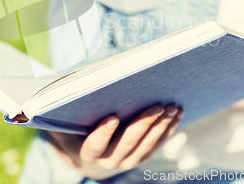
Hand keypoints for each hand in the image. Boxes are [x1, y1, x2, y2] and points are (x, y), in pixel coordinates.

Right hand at [48, 104, 182, 179]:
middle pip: (127, 143)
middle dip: (143, 124)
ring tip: (171, 106)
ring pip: (146, 145)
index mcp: (87, 153)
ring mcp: (127, 162)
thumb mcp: (67, 122)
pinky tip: (177, 113)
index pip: (95, 145)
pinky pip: (157, 145)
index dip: (103, 133)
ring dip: (160, 126)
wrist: (89, 160)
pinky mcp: (141, 158)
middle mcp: (108, 161)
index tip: (113, 117)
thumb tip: (75, 80)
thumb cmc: (76, 131)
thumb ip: (68, 107)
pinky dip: (168, 129)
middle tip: (156, 105)